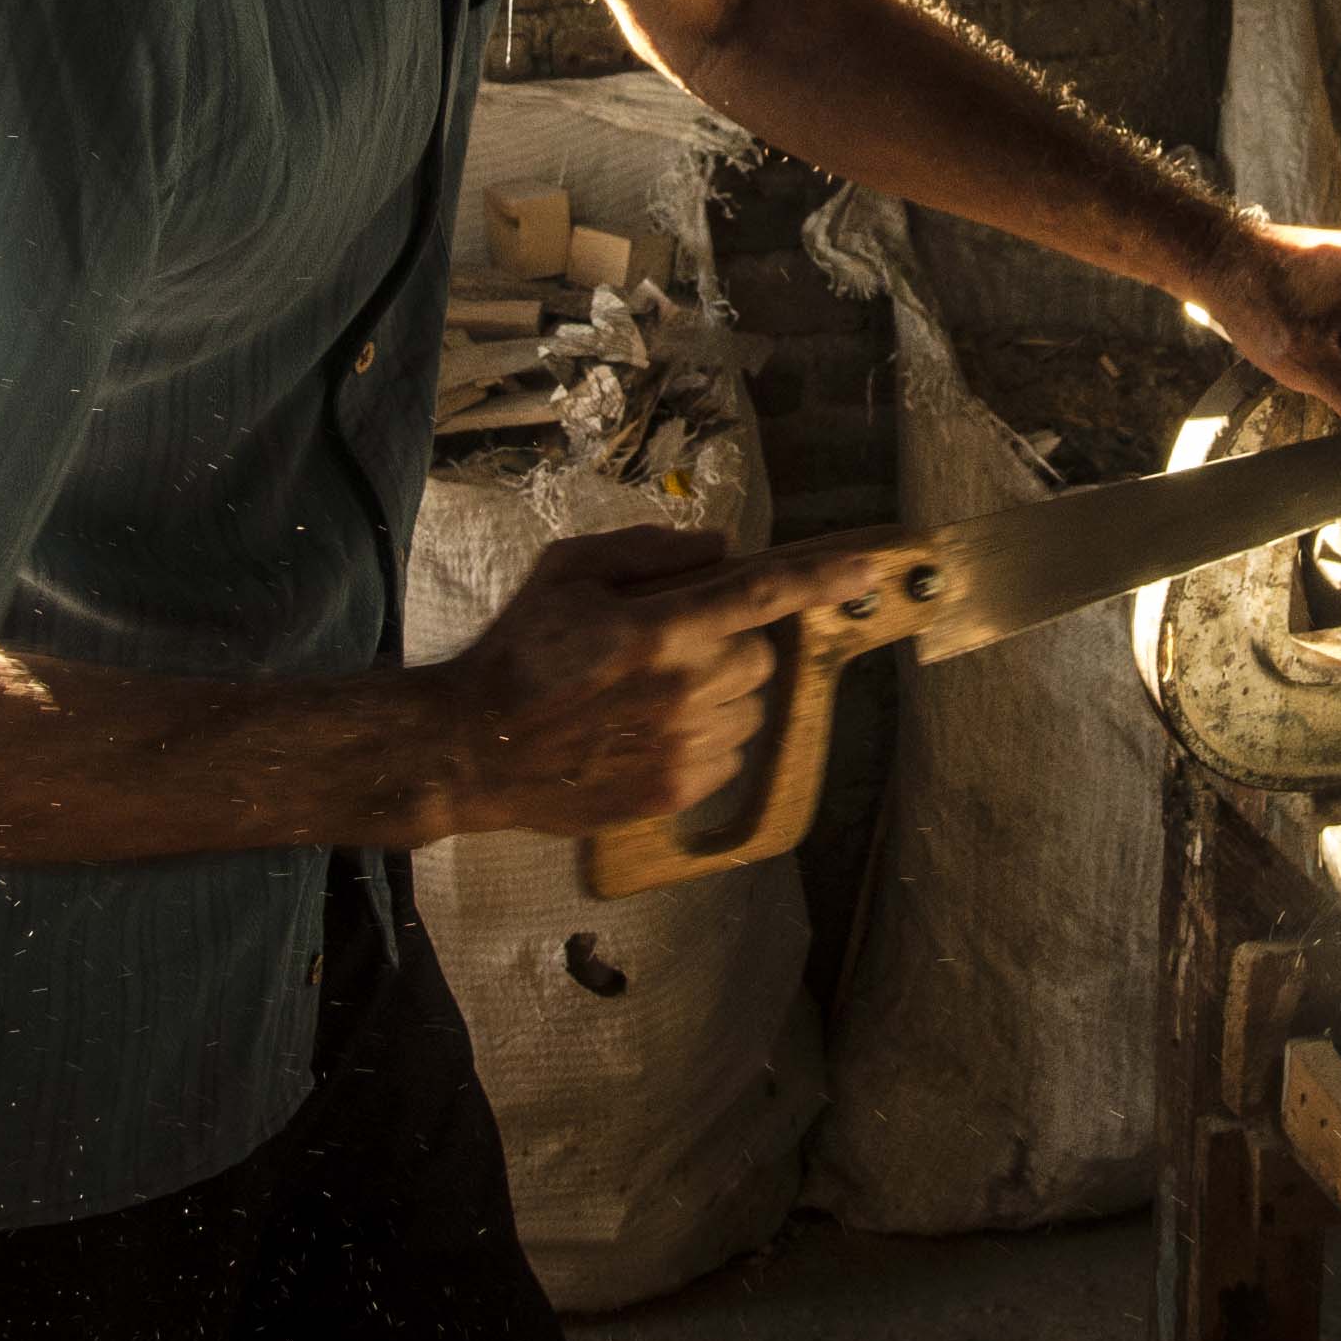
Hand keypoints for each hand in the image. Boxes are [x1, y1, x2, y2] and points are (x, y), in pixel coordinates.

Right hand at [436, 524, 905, 838]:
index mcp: (660, 628)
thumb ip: (649, 551)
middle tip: (670, 643)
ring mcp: (683, 748)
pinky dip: (707, 737)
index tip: (867, 569)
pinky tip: (649, 730)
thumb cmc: (519, 650)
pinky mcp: (676, 792)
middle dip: (730, 642)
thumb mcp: (568, 572)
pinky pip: (730, 754)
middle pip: (759, 654)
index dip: (820, 579)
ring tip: (652, 693)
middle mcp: (684, 690)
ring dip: (722, 693)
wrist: (473, 748)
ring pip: (750, 707)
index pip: (761, 595)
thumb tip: (720, 548)